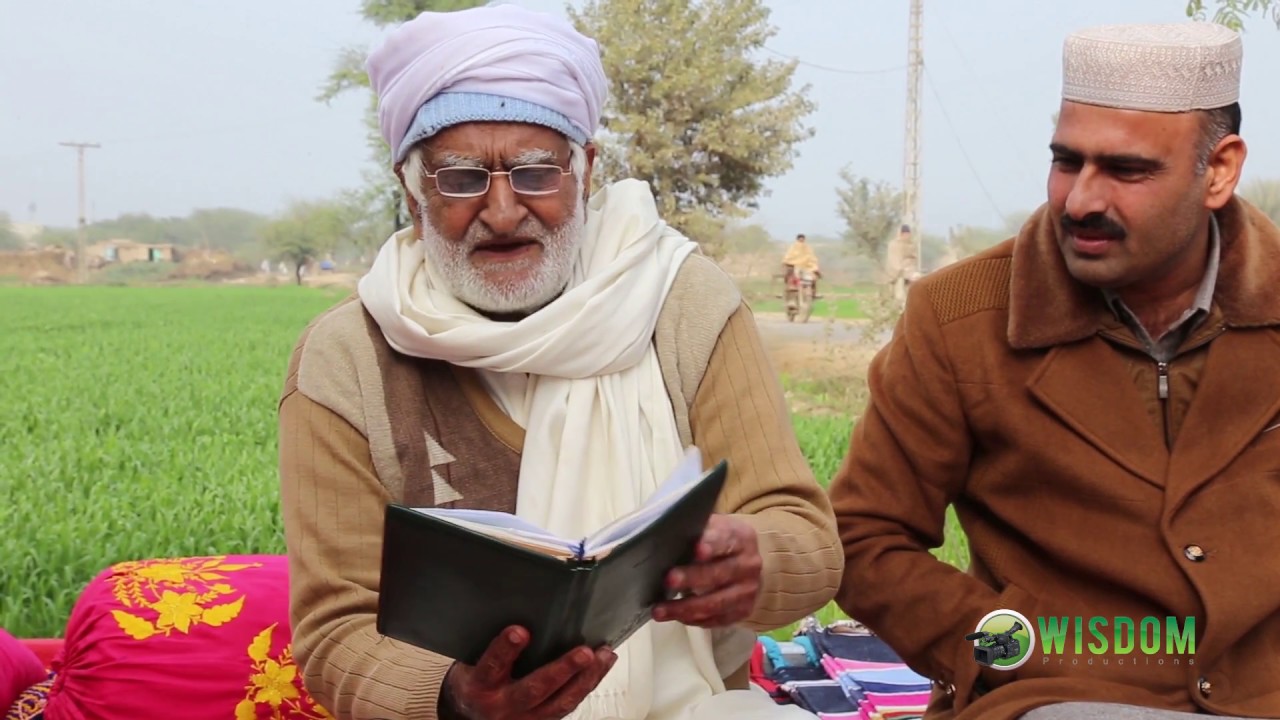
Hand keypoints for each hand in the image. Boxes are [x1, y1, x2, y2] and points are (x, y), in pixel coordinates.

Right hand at [442, 626, 615, 719]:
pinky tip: (600, 667)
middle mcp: (502, 705)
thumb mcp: (471, 663)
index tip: (519, 632)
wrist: (469, 716)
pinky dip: (586, 685)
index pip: (492, 666)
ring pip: (560, 702)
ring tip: (602, 655)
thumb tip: (518, 610)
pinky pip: (568, 705)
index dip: (505, 649)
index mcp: (480, 685)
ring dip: (584, 678)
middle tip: (582, 652)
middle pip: (534, 689)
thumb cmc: (475, 683)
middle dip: (562, 670)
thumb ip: (493, 646)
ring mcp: (524, 718)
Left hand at [651, 514, 761, 627]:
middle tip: (668, 580)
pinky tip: (675, 616)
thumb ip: (695, 531)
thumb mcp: (710, 528)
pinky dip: (693, 619)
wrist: (744, 562)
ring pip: (716, 603)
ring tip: (659, 610)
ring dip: (685, 608)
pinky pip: (716, 619)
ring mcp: (748, 590)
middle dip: (692, 578)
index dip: (711, 545)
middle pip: (719, 574)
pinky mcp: (743, 611)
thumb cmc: (718, 541)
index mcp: (741, 537)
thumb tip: (663, 536)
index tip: (696, 550)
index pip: (726, 540)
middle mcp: (749, 565)